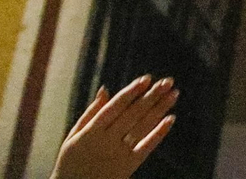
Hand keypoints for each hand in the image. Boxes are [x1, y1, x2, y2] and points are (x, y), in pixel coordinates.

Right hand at [49, 74, 177, 178]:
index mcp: (91, 132)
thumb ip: (90, 113)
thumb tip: (105, 88)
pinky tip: (170, 119)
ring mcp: (119, 155)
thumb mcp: (73, 137)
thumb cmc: (72, 162)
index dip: (131, 92)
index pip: (115, 107)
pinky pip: (146, 147)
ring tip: (173, 94)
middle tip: (168, 81)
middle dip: (151, 96)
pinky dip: (159, 133)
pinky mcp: (128, 167)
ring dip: (160, 109)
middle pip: (133, 114)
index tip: (146, 78)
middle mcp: (106, 142)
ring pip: (142, 128)